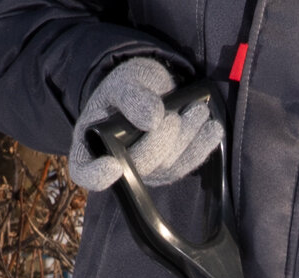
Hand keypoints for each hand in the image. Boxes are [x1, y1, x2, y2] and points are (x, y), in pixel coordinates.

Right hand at [68, 59, 221, 192]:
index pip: (85, 171)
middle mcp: (116, 166)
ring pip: (167, 165)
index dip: (97, 176)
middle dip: (159, 143)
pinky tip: (213, 128)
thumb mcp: (124, 82)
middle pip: (138, 167)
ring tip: (198, 110)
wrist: (149, 89)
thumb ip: (132, 97)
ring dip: (186, 138)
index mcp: (90, 145)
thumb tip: (153, 118)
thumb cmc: (127, 87)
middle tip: (173, 116)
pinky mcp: (169, 170)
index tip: (113, 165)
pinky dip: (202, 147)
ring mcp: (145, 172)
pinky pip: (186, 165)